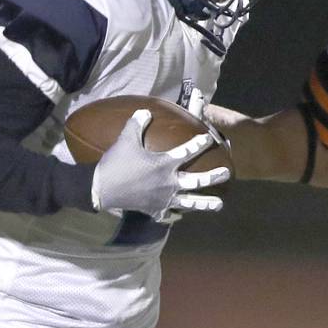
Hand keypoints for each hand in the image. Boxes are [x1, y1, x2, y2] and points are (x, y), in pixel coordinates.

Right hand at [90, 108, 230, 222]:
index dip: (199, 144)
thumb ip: (137, 123)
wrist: (101, 189)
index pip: (187, 152)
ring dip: (206, 204)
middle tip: (227, 173)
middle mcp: (169, 183)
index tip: (208, 139)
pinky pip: (170, 213)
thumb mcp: (125, 138)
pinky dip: (176, 214)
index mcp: (164, 164)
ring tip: (219, 205)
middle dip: (213, 177)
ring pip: (190, 203)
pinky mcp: (155, 210)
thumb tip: (146, 111)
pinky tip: (183, 215)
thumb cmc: (115, 163)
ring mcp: (163, 199)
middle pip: (197, 181)